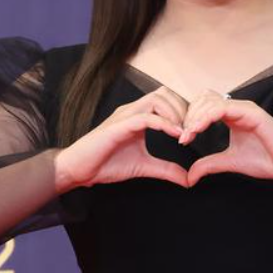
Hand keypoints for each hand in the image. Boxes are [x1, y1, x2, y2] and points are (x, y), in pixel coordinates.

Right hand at [54, 87, 188, 190]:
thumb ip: (166, 169)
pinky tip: (176, 135)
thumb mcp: (143, 166)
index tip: (194, 131)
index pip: (166, 100)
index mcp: (138, 115)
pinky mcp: (118, 126)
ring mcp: (125, 116)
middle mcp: (132, 110)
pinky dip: (163, 124)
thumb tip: (187, 179)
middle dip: (182, 109)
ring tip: (183, 134)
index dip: (184, 112)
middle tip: (191, 130)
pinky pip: (145, 117)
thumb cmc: (105, 164)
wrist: (78, 169)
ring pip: (156, 99)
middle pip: (164, 93)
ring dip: (175, 114)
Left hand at [179, 90, 272, 187]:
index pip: (204, 106)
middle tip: (183, 136)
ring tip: (188, 135)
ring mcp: (245, 108)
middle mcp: (237, 108)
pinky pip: (222, 108)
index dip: (190, 119)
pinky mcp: (252, 112)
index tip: (182, 139)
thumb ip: (209, 165)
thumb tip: (189, 177)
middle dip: (189, 116)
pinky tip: (197, 130)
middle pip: (203, 99)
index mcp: (232, 116)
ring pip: (210, 101)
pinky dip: (206, 117)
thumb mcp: (230, 162)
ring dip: (195, 117)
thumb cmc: (268, 160)